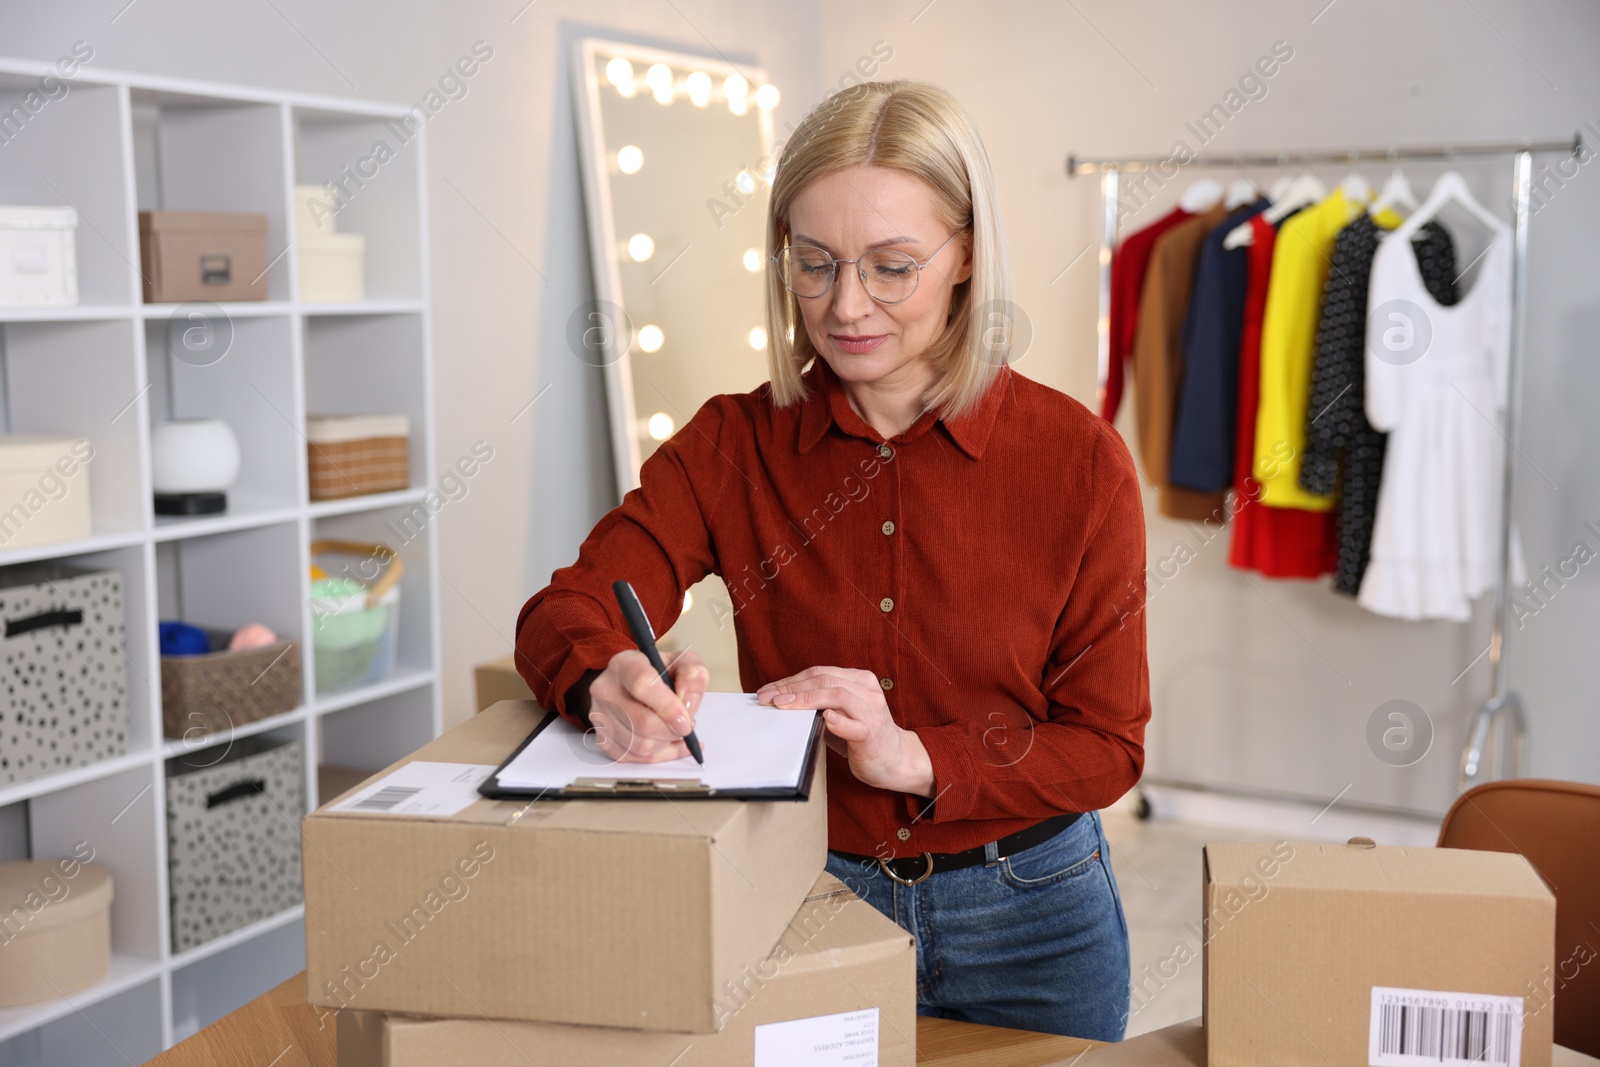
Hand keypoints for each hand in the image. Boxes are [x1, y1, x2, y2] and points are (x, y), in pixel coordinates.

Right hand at [586, 648, 708, 762]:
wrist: (631, 684)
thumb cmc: (658, 673)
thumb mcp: (682, 662)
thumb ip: (692, 675)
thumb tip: (687, 704)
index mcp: (625, 664)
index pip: (643, 685)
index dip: (668, 708)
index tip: (686, 721)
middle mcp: (605, 689)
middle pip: (642, 723)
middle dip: (672, 731)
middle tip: (685, 726)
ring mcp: (600, 716)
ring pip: (640, 745)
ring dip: (666, 744)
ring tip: (674, 730)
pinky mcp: (602, 738)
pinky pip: (635, 758)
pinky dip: (659, 755)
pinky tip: (668, 743)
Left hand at [756, 666, 934, 796]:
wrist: (896, 760)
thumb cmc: (862, 735)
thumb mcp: (841, 713)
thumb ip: (819, 704)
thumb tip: (781, 701)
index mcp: (859, 680)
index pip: (819, 674)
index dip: (790, 680)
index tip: (767, 691)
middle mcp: (867, 691)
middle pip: (825, 681)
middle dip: (791, 688)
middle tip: (767, 698)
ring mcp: (872, 712)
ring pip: (837, 696)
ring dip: (805, 700)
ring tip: (782, 705)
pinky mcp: (873, 735)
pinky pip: (855, 726)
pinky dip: (839, 722)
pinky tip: (824, 719)